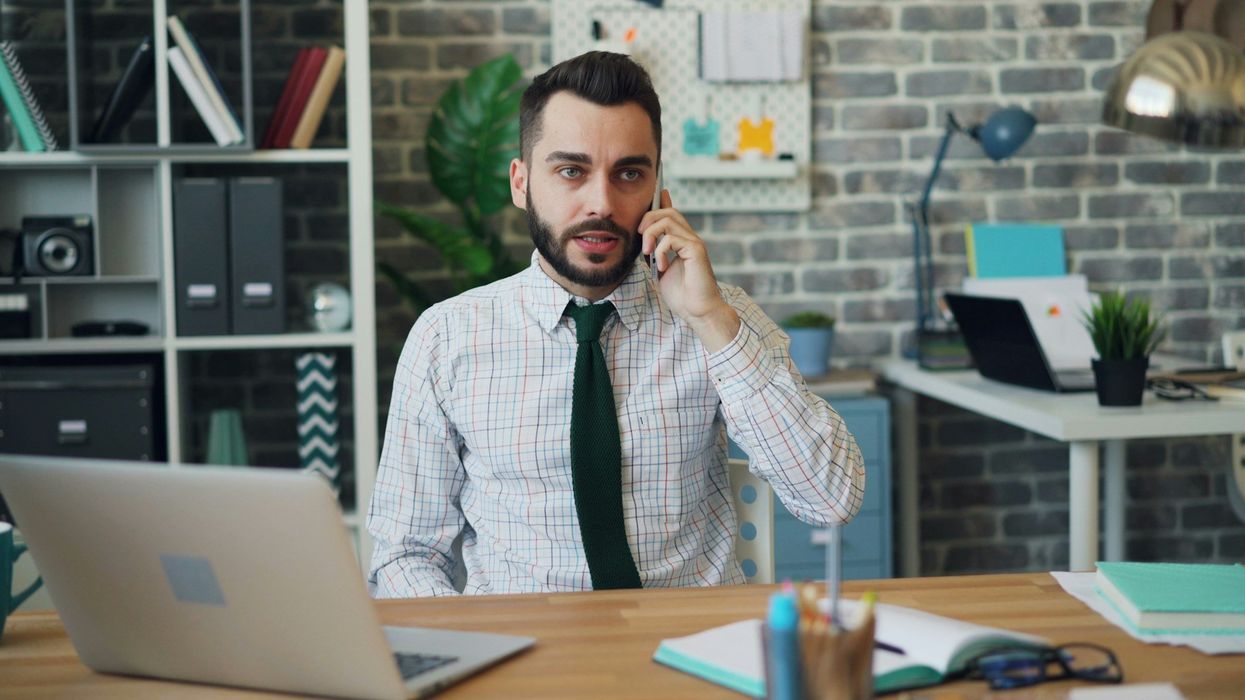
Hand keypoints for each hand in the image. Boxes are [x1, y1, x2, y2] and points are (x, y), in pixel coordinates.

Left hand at [640, 190, 739, 350]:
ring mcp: (694, 243)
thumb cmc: (682, 295)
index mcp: (682, 242)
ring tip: (647, 252)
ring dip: (651, 234)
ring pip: (669, 220)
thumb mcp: (661, 271)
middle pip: (668, 211)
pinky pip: (672, 238)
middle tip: (641, 239)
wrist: (698, 311)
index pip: (673, 213)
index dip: (663, 200)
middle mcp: (690, 238)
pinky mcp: (696, 250)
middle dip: (648, 218)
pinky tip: (661, 266)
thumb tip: (642, 244)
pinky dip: (661, 251)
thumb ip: (654, 255)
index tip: (657, 191)